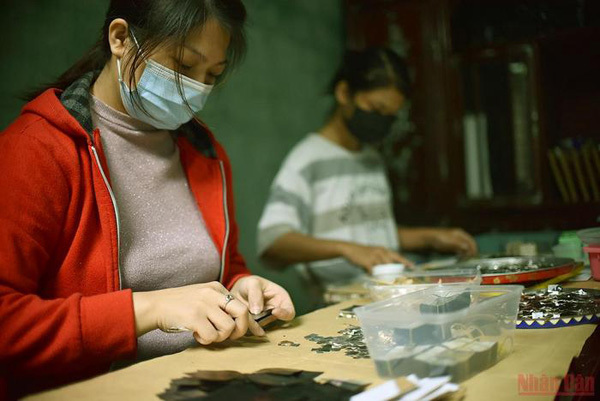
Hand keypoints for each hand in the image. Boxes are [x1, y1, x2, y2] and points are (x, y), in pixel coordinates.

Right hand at [132, 281, 263, 344]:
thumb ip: (219, 305)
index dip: (248, 322)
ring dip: (220, 337)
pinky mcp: (194, 317)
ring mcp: (204, 305)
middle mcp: (212, 294)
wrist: (154, 306)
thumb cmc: (179, 305)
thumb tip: (240, 323)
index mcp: (216, 287)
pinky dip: (206, 341)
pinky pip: (212, 336)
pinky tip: (197, 336)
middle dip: (241, 329)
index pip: (242, 304)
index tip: (251, 332)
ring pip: (228, 328)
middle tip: (231, 337)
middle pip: (242, 312)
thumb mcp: (202, 297)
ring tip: (207, 335)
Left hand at [230, 276, 294, 325]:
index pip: (289, 311)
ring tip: (245, 313)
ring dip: (254, 323)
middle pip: (274, 320)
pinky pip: (253, 328)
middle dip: (264, 319)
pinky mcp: (256, 324)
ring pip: (263, 326)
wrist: (238, 289)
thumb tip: (257, 311)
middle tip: (253, 314)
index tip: (274, 312)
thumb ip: (256, 295)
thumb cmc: (250, 283)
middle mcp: (275, 310)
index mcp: (281, 298)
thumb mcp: (253, 283)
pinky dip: (248, 325)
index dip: (284, 313)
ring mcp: (265, 318)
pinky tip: (242, 317)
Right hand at [339, 242, 413, 271]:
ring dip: (383, 274)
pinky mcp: (367, 262)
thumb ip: (381, 260)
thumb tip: (386, 270)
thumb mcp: (374, 252)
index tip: (412, 266)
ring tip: (384, 279)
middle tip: (397, 278)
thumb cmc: (362, 252)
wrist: (350, 249)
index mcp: (383, 250)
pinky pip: (372, 271)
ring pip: (382, 267)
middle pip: (390, 263)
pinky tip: (370, 275)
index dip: (405, 261)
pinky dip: (372, 274)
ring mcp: (373, 257)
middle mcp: (380, 252)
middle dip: (394, 271)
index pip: (397, 256)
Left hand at [429, 228, 477, 256]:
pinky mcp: (450, 246)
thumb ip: (461, 245)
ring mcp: (454, 241)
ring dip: (465, 254)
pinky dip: (460, 255)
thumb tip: (469, 249)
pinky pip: (458, 251)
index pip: (471, 241)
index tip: (472, 257)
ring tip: (463, 260)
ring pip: (464, 249)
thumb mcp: (451, 242)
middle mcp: (459, 237)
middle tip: (468, 260)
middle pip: (468, 245)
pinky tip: (458, 259)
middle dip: (470, 252)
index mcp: (460, 233)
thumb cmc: (439, 239)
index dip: (473, 249)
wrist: (427, 239)